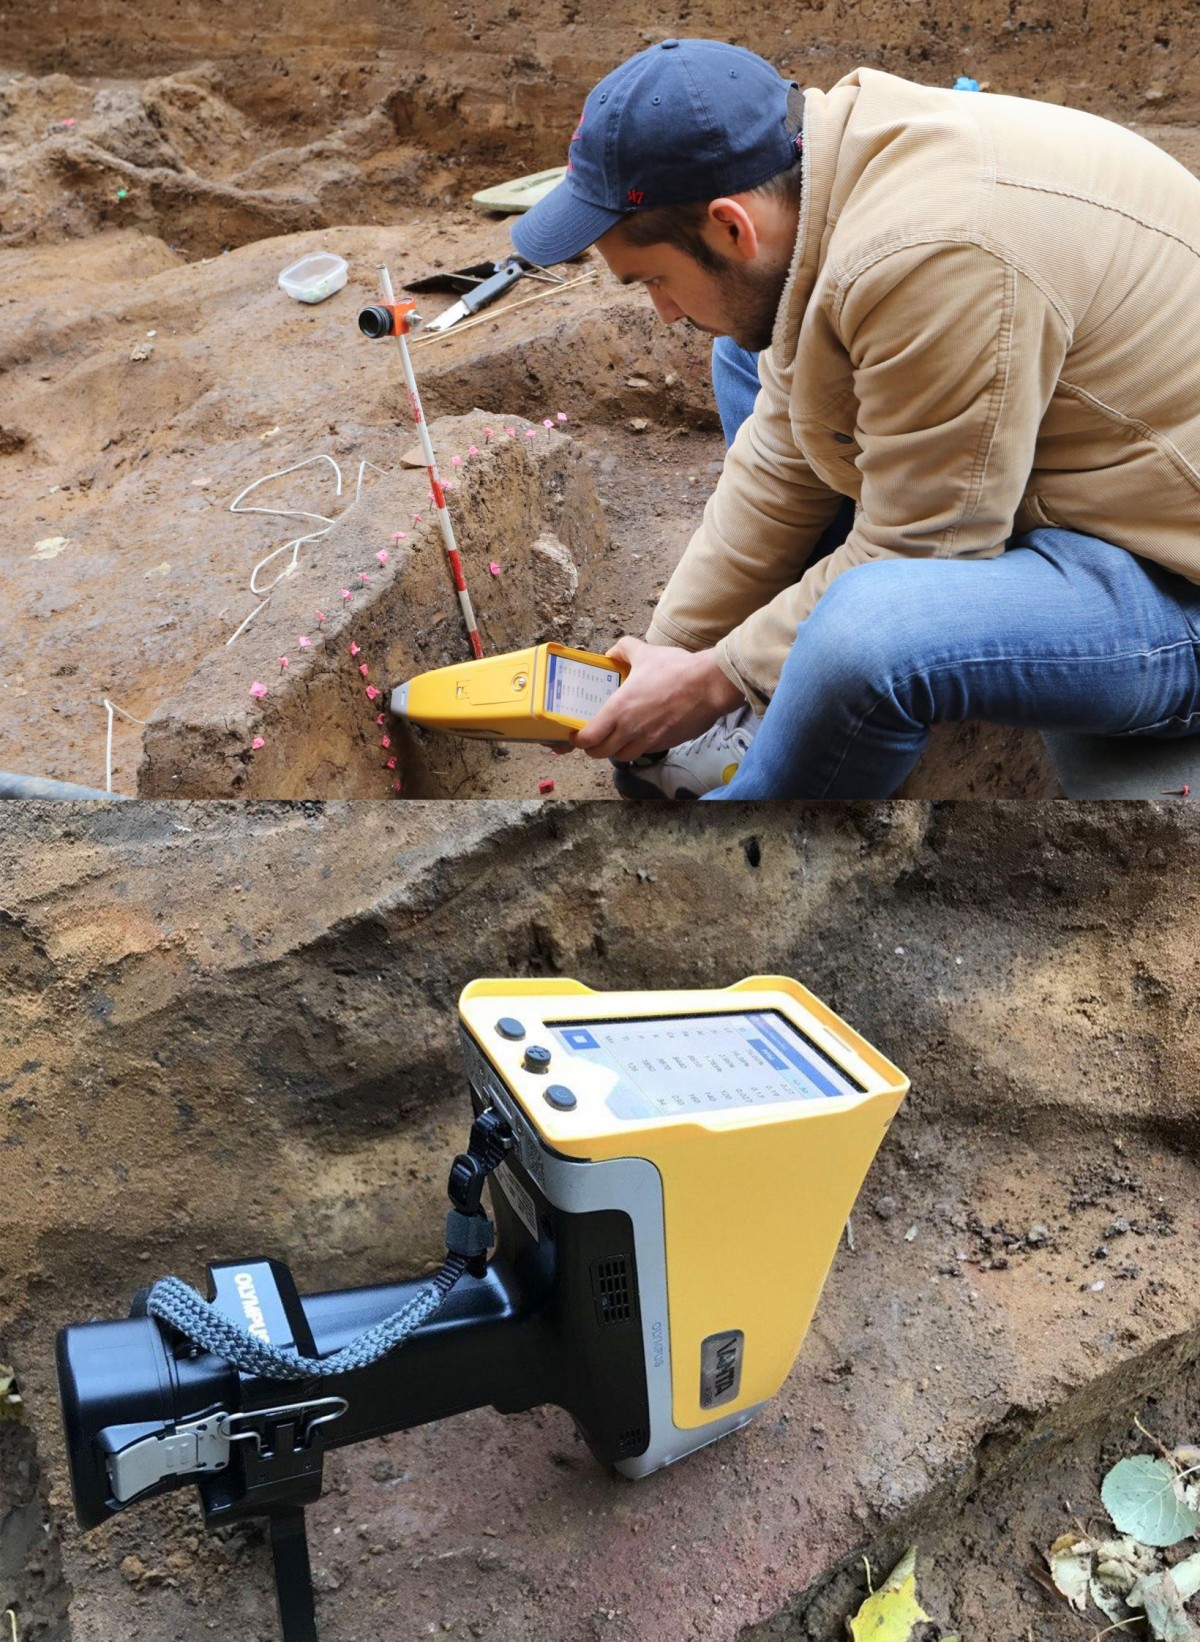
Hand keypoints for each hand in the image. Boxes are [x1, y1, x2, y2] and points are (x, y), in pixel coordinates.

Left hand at [571, 637, 744, 761]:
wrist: (709, 686)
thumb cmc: (677, 670)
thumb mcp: (646, 653)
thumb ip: (624, 650)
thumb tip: (612, 653)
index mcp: (619, 709)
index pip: (589, 738)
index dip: (579, 740)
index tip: (577, 734)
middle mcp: (630, 730)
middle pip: (601, 753)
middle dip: (593, 748)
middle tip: (593, 738)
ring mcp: (648, 740)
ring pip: (622, 757)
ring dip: (615, 751)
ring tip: (615, 739)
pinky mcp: (665, 744)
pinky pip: (643, 753)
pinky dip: (636, 748)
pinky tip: (639, 736)